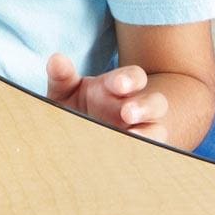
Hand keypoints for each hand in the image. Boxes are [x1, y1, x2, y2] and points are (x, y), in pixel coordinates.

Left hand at [45, 53, 168, 142]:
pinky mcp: (137, 152)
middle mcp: (132, 107)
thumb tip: (57, 59)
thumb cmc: (72, 106)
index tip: (118, 85)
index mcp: (116, 87)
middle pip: (155, 102)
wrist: (70, 138)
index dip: (129, 79)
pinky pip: (151, 152)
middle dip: (144, 106)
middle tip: (127, 113)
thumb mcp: (64, 90)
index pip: (133, 77)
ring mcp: (138, 131)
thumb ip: (61, 76)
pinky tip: (129, 154)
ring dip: (149, 132)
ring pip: (158, 129)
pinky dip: (145, 152)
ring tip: (132, 136)